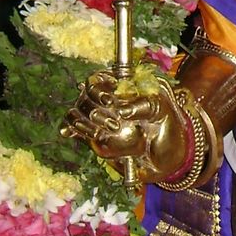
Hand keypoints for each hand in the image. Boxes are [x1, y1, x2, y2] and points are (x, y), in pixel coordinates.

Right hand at [61, 72, 190, 181]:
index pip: (100, 79)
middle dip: (96, 112)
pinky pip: (74, 128)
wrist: (167, 156)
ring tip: (99, 134)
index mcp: (122, 84)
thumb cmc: (167, 125)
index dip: (100, 89)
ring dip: (84, 124)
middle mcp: (106, 97)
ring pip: (77, 113)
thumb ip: (144, 105)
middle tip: (114, 126)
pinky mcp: (93, 133)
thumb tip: (121, 109)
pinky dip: (71, 129)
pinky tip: (68, 133)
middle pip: (85, 97)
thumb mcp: (163, 110)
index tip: (109, 101)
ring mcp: (98, 115)